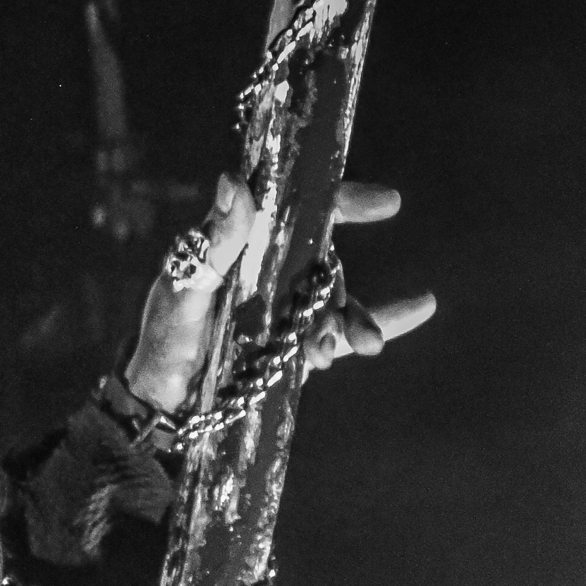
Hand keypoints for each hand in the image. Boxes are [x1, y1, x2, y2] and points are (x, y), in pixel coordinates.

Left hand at [123, 172, 435, 412]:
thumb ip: (213, 243)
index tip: (386, 203)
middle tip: (351, 327)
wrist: (162, 404)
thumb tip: (235, 181)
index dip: (342, 199)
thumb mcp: (183, 290)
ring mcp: (286, 307)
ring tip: (358, 348)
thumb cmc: (164, 341)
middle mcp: (272, 269)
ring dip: (352, 321)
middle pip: (325, 264)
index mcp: (246, 243)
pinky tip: (423, 304)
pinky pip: (345, 329)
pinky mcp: (294, 344)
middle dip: (344, 292)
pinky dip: (386, 319)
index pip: (300, 207)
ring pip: (334, 302)